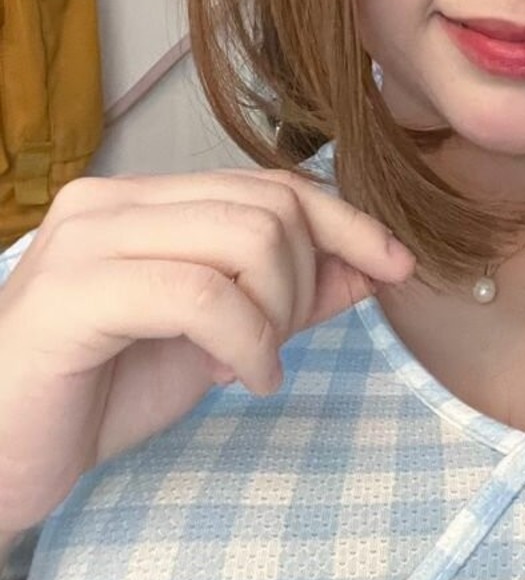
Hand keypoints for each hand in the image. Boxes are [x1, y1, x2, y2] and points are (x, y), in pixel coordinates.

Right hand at [0, 168, 414, 534]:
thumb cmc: (97, 394)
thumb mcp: (217, 340)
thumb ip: (289, 296)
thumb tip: (374, 265)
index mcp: (142, 201)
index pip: (271, 185)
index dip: (347, 222)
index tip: (399, 265)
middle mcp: (111, 202)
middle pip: (269, 207)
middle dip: (303, 283)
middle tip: (274, 345)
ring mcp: (86, 241)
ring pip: (245, 240)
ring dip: (276, 315)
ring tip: (251, 365)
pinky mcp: (70, 295)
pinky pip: (202, 296)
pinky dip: (246, 343)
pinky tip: (237, 380)